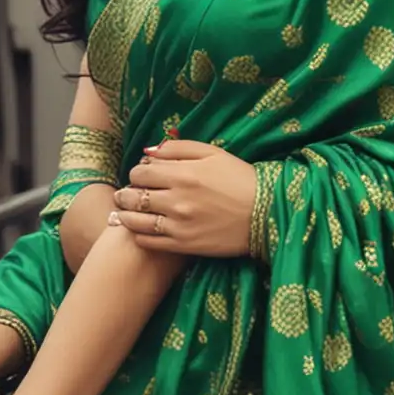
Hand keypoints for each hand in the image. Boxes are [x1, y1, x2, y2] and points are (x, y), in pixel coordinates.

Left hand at [110, 139, 256, 256]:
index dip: (136, 172)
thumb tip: (147, 151)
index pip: (140, 172)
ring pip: (136, 221)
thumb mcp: (213, 153)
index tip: (142, 175)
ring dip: (126, 215)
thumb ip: (178, 149)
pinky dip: (139, 235)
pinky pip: (149, 242)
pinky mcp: (184, 245)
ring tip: (127, 212)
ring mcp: (179, 225)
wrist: (267, 212)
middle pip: (134, 196)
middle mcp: (177, 200)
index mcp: (183, 174)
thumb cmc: (240, 178)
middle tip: (128, 194)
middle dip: (126, 193)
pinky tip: (143, 230)